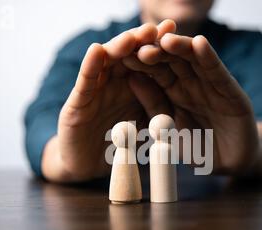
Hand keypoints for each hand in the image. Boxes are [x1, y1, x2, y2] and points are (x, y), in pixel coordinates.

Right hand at [42, 20, 176, 181]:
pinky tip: (96, 51)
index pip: (147, 61)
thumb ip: (159, 107)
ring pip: (106, 63)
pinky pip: (85, 83)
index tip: (175, 35)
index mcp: (132, 85)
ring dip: (118, 48)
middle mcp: (113, 82)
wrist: (90, 167)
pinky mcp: (77, 104)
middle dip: (140, 41)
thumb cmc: (120, 144)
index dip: (160, 48)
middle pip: (127, 55)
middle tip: (155, 30)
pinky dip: (90, 66)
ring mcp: (94, 90)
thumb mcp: (146, 125)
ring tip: (131, 37)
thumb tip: (185, 89)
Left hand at [123, 33, 261, 174]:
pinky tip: (199, 44)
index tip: (121, 55)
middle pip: (172, 60)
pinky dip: (209, 58)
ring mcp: (211, 84)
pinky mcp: (231, 91)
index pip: (154, 70)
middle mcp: (190, 82)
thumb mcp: (167, 128)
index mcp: (172, 91)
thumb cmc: (195, 148)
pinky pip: (217, 72)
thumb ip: (153, 104)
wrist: (227, 165)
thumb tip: (131, 79)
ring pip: (194, 60)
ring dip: (181, 48)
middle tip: (140, 45)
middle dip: (157, 51)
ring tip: (166, 39)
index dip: (139, 61)